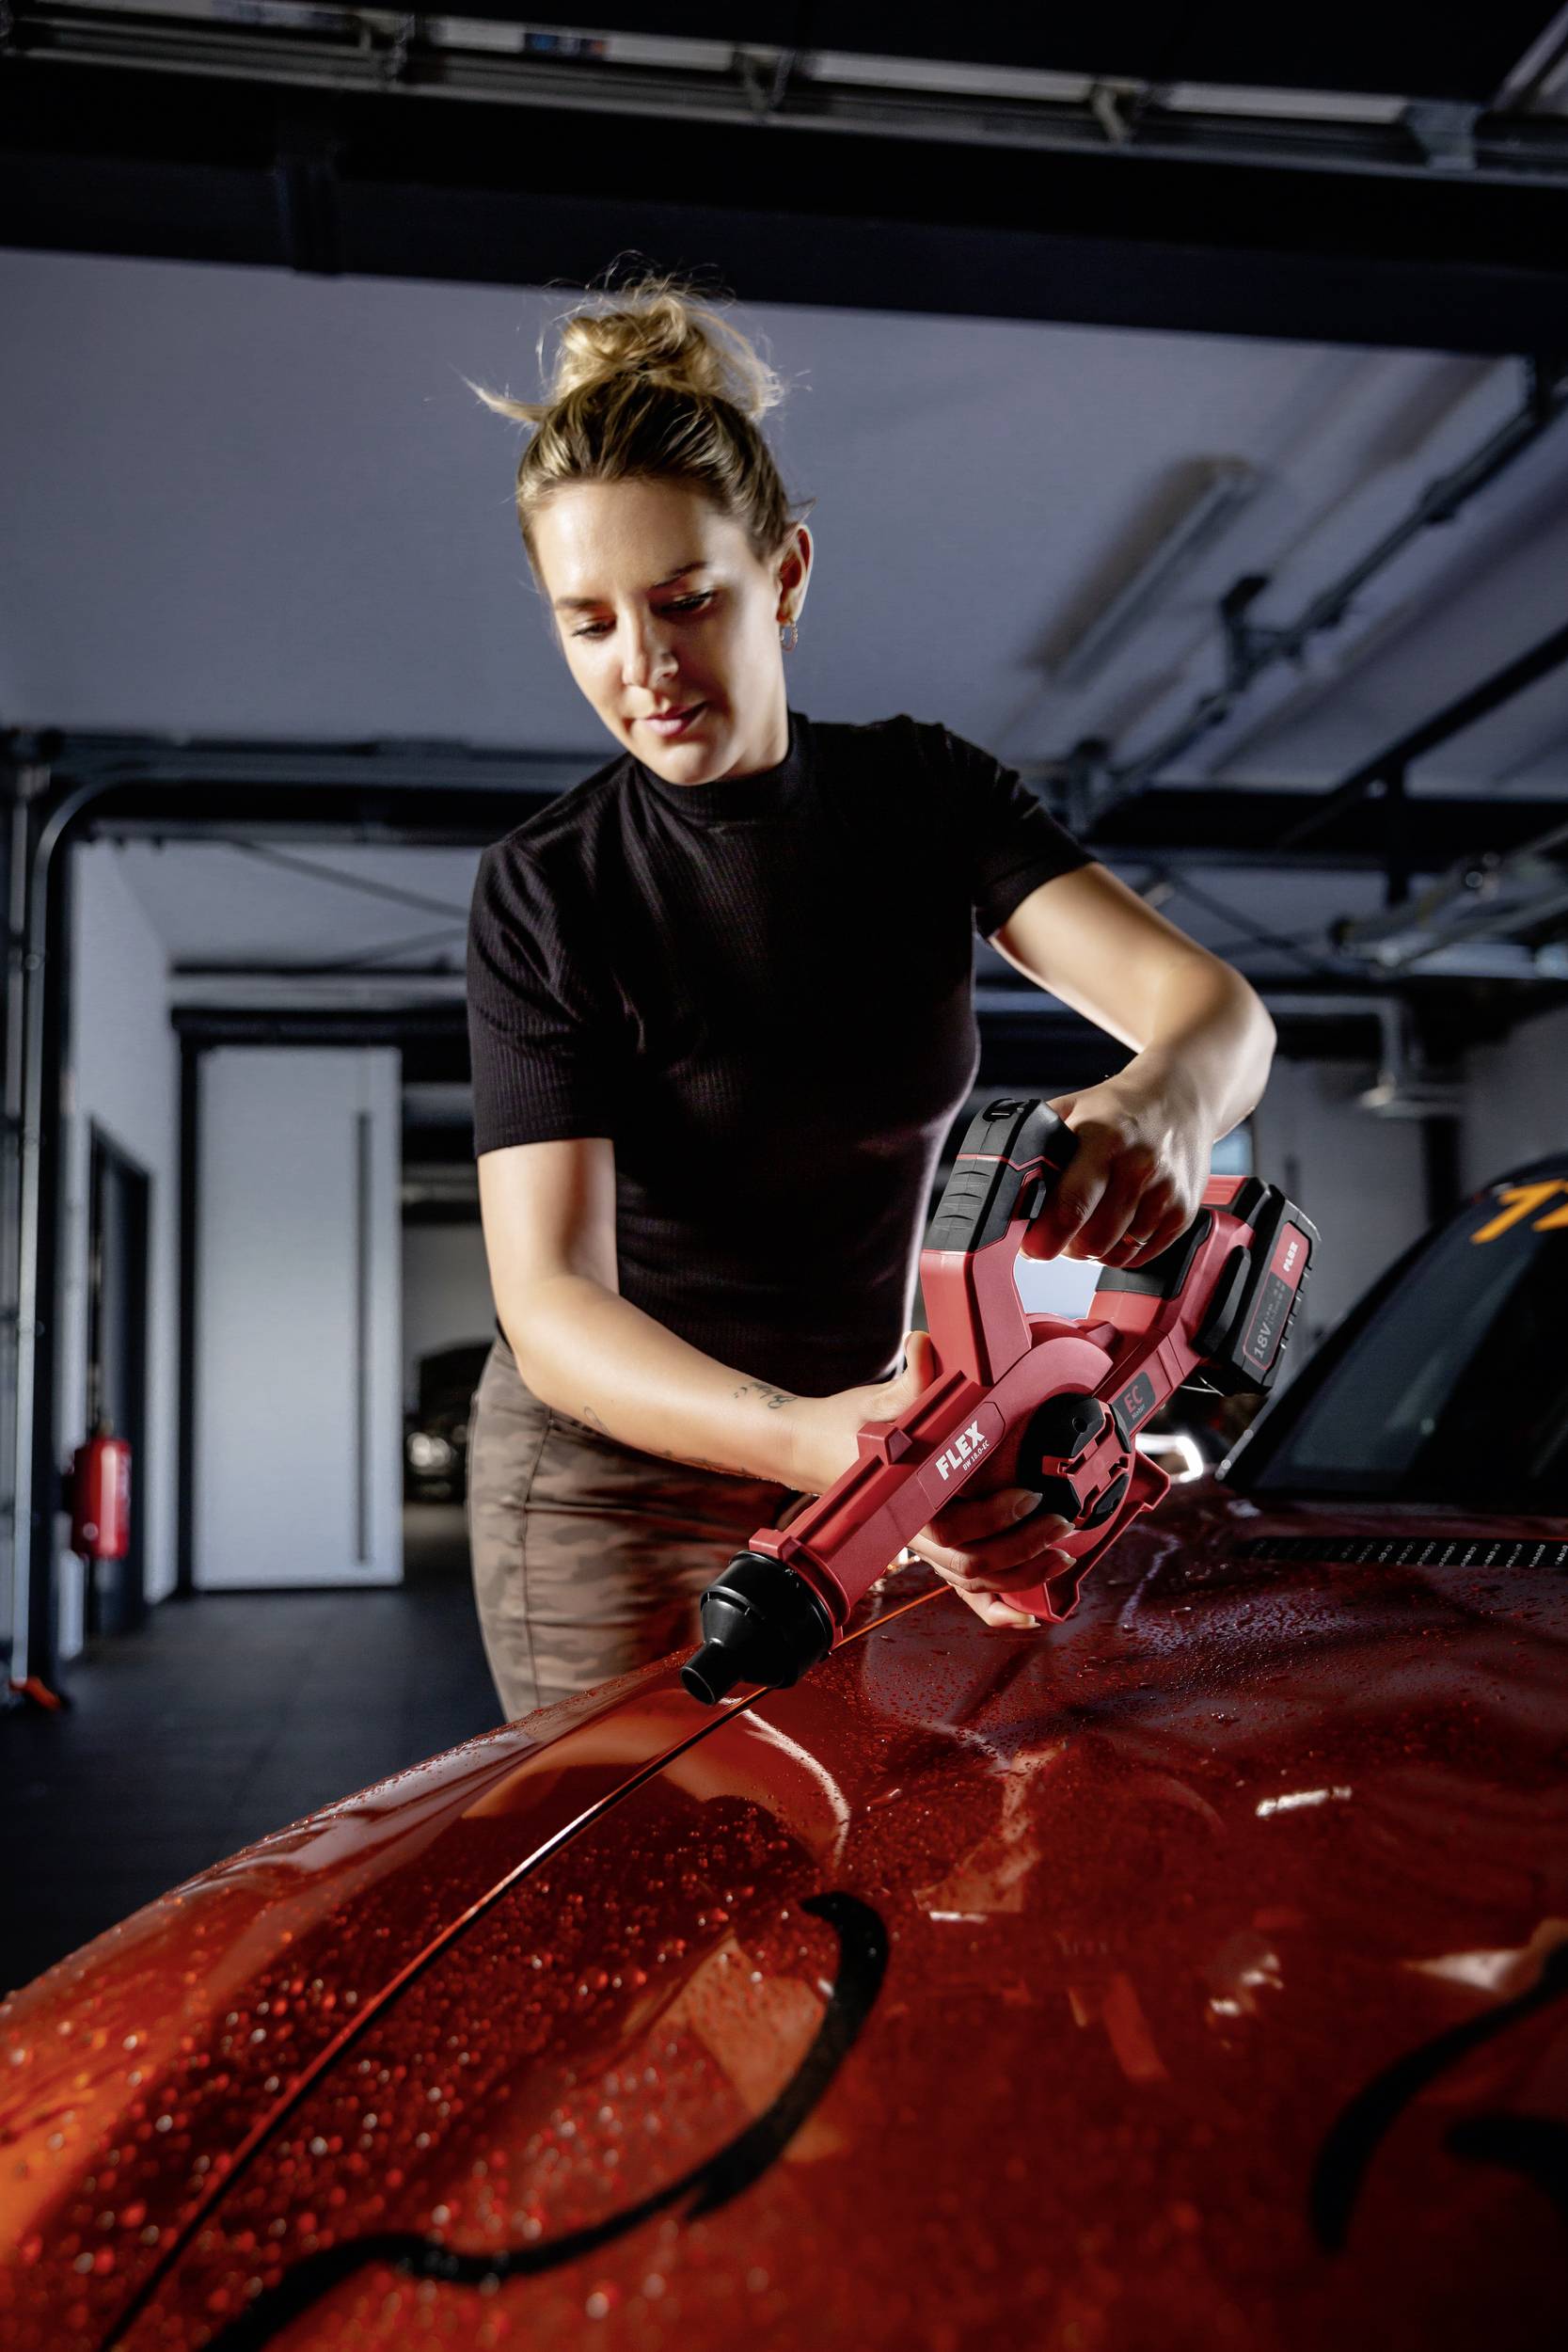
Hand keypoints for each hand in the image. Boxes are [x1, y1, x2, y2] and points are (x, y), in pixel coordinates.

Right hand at [786, 1331, 1076, 1630]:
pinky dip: (996, 1607)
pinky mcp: (929, 1549)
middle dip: (1023, 1547)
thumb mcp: (875, 1401)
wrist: (814, 1449)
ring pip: (973, 1582)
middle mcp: (912, 1531)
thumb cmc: (845, 1428)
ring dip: (1021, 1576)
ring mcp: (921, 1545)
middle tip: (1059, 1521)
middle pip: (970, 1563)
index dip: (995, 1517)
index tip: (1030, 1494)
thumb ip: (909, 1382)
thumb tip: (925, 1346)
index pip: (951, 1526)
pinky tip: (1029, 1612)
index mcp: (903, 1499)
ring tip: (1060, 1557)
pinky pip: (962, 1591)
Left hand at [1022, 1068, 1210, 1271]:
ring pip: (1115, 1254)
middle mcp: (1139, 1166)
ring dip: (1093, 1249)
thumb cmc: (1118, 1108)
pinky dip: (1121, 1250)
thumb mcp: (1073, 1110)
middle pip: (1093, 1241)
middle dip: (1066, 1246)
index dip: (1045, 1237)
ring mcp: (1166, 1192)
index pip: (1072, 1206)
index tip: (1030, 1246)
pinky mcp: (1184, 1212)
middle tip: (1058, 1232)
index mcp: (1105, 1138)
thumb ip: (1039, 1145)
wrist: (1181, 1097)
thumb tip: (1006, 1189)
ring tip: (1090, 1221)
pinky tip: (1116, 1225)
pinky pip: (1140, 1256)